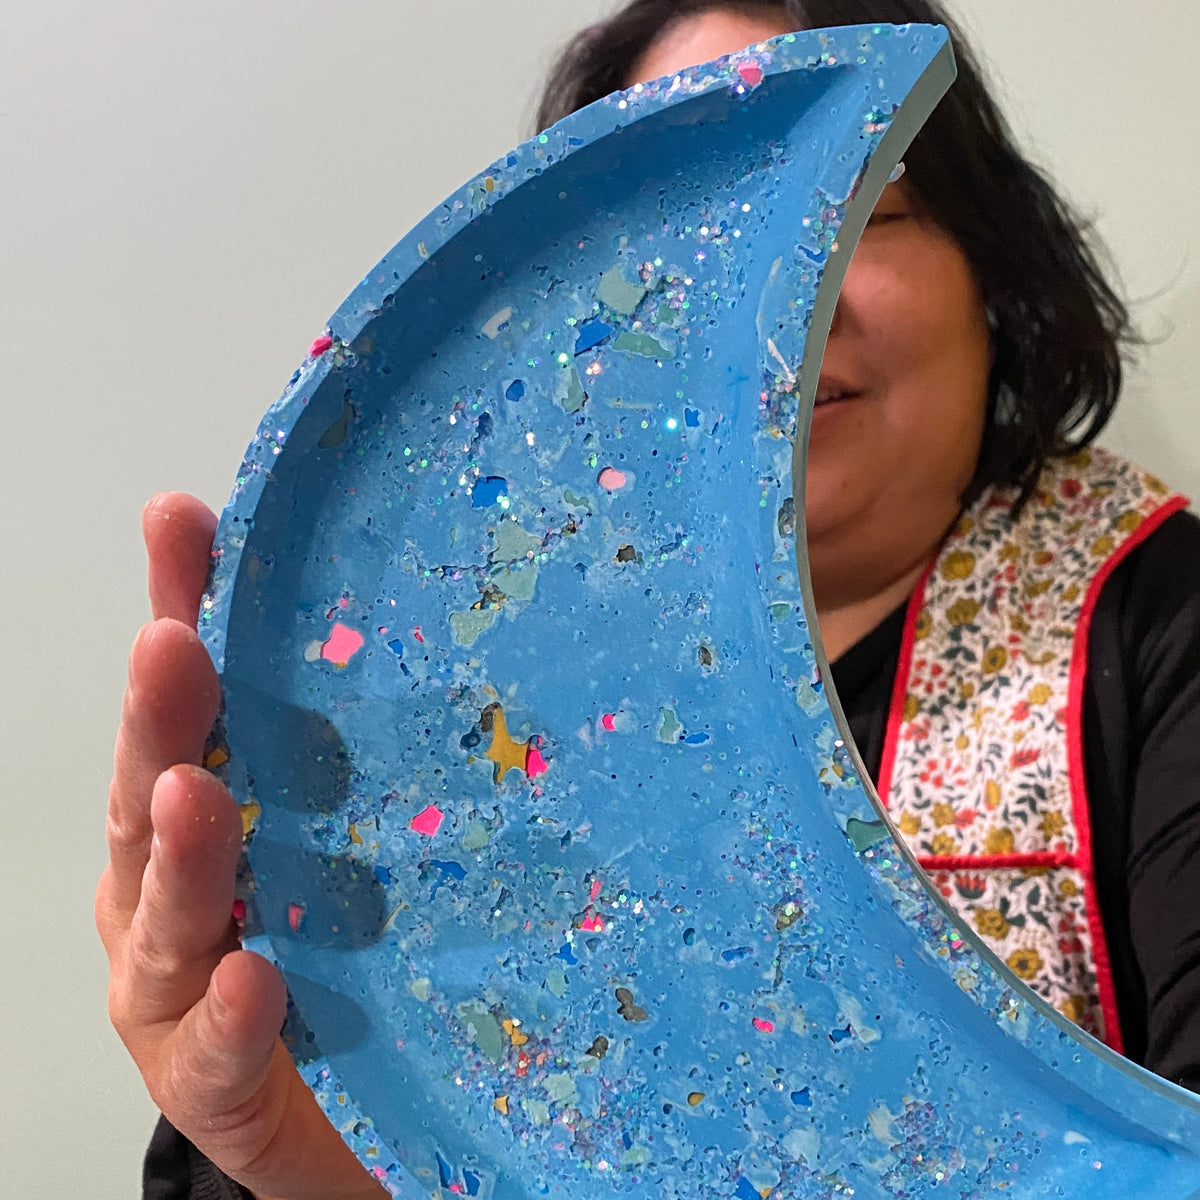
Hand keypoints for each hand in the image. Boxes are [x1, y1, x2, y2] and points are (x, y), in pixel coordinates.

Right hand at [95, 493, 385, 1199]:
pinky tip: (254, 977)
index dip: (178, 608)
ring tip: (195, 793)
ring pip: (165, 916)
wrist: (343, 1117)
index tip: (185, 520)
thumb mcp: (350, 830)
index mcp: (201, 816)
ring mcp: (180, 990)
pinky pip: (219, 1052)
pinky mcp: (214, 1086)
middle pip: (153, 791)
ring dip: (182, 855)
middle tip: (175, 646)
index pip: (190, 701)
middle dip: (160, 719)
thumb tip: (420, 616)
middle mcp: (173, 891)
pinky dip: (231, 1013)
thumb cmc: (341, 954)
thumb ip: (361, 747)